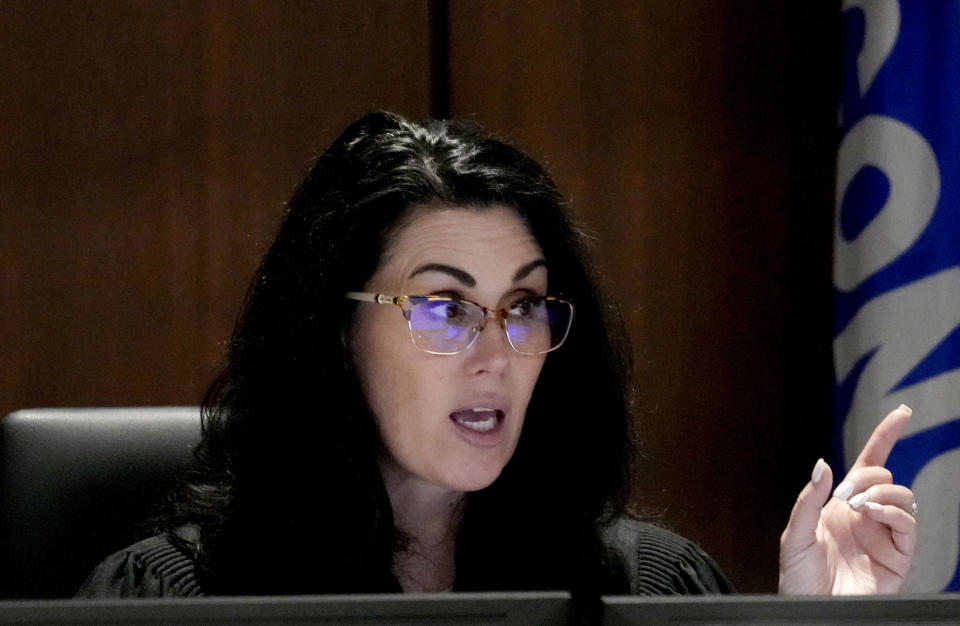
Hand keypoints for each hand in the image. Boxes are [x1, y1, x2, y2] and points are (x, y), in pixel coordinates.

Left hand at [779, 405, 916, 594]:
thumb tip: (823, 465)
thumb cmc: (799, 579)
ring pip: (902, 496)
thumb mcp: (793, 535)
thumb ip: (808, 499)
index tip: (901, 414)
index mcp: (840, 506)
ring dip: (881, 492)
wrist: (810, 609)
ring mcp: (883, 535)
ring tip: (859, 506)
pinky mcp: (898, 556)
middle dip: (866, 476)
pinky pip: (908, 524)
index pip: (867, 465)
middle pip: (882, 476)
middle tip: (846, 495)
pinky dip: (893, 511)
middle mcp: (865, 516)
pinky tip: (872, 513)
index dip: (885, 438)